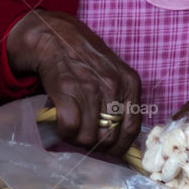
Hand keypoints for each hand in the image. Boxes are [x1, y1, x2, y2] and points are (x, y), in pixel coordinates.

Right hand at [6, 9, 141, 153]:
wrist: (55, 36)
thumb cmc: (86, 57)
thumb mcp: (114, 73)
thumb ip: (121, 100)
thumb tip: (120, 137)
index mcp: (130, 83)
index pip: (132, 128)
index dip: (120, 147)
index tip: (111, 152)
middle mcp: (113, 86)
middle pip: (110, 137)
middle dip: (97, 146)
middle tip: (86, 141)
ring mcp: (90, 88)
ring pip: (88, 137)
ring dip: (78, 141)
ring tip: (72, 132)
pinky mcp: (67, 90)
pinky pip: (70, 127)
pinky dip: (64, 133)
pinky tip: (61, 127)